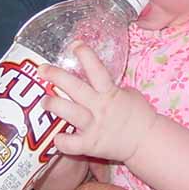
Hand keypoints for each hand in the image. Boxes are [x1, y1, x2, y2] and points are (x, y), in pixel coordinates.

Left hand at [39, 44, 155, 160]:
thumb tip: (94, 78)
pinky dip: (61, 141)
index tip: (74, 44)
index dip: (85, 55)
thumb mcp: (129, 94)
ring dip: (54, 105)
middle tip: (41, 69)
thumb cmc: (139, 115)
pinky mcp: (91, 145)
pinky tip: (55, 137)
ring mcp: (94, 127)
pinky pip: (71, 144)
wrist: (146, 141)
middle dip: (57, 76)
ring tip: (44, 101)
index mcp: (110, 92)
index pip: (97, 69)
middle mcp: (100, 107)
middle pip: (75, 88)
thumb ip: (110, 87)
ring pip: (69, 113)